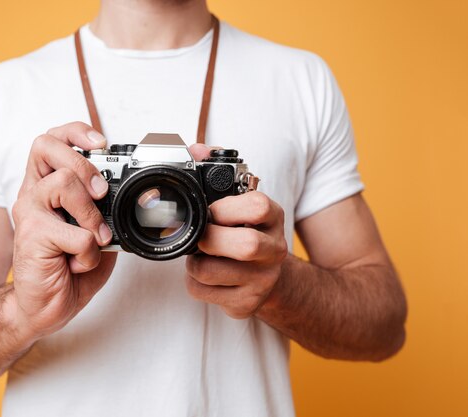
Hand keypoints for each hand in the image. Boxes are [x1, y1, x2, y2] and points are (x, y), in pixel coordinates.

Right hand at [9, 122, 116, 340]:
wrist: (44, 307)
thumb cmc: (67, 269)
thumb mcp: (95, 233)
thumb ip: (106, 212)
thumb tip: (134, 197)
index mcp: (47, 187)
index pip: (51, 141)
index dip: (74, 132)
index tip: (100, 142)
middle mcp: (33, 194)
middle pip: (46, 146)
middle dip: (82, 162)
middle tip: (100, 191)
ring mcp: (29, 213)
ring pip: (63, 184)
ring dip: (91, 214)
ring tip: (95, 238)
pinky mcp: (31, 236)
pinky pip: (75, 233)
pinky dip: (89, 252)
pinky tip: (79, 264)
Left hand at [184, 144, 287, 318]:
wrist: (267, 277)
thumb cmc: (243, 231)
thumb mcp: (238, 201)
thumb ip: (214, 172)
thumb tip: (196, 149)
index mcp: (272, 217)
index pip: (257, 206)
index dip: (226, 208)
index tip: (213, 211)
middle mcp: (274, 249)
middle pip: (245, 246)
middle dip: (211, 240)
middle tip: (201, 237)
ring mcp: (263, 280)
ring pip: (212, 272)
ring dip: (194, 262)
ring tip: (201, 255)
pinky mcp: (246, 304)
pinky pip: (203, 292)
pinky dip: (193, 282)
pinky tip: (206, 274)